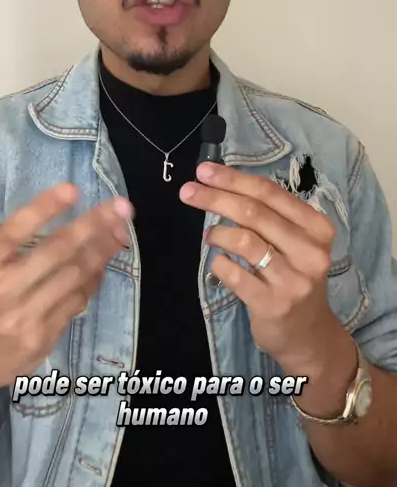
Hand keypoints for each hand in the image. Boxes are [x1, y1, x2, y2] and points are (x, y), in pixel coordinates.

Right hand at [0, 170, 132, 410]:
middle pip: (55, 252)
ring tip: (121, 230)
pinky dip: (94, 279)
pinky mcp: (43, 337)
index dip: (44, 209)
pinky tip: (104, 261)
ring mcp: (24, 316)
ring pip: (73, 277)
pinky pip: (77, 301)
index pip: (15, 231)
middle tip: (122, 206)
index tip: (73, 189)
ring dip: (102, 251)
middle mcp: (2, 289)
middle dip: (93, 226)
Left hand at [180, 162, 343, 375]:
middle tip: (188, 192)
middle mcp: (309, 251)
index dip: (233, 179)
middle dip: (215, 198)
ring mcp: (293, 279)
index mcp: (316, 227)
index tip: (204, 170)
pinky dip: (219, 263)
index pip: (269, 193)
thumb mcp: (294, 242)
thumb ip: (269, 216)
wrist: (308, 334)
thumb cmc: (294, 276)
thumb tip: (220, 183)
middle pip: (253, 212)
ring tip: (209, 236)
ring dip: (217, 233)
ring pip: (243, 241)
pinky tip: (219, 262)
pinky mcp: (273, 303)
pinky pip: (234, 273)